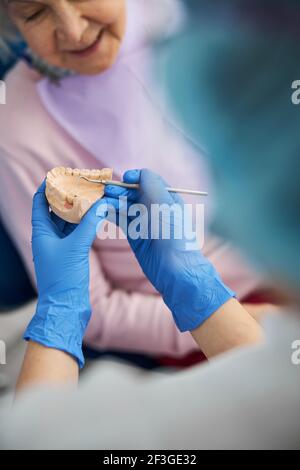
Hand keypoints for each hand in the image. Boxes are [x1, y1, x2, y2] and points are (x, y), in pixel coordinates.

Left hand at [24, 181, 114, 367]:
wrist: (66, 307)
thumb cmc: (64, 278)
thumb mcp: (76, 247)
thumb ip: (89, 224)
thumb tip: (101, 204)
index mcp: (41, 232)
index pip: (40, 202)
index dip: (47, 186)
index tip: (60, 174)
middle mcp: (49, 237)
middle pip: (56, 209)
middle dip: (69, 195)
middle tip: (84, 183)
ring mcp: (60, 246)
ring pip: (69, 221)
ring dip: (79, 209)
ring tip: (93, 195)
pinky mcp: (72, 254)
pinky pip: (78, 232)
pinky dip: (86, 222)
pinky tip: (97, 215)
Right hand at [105, 169, 234, 331]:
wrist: (175, 267)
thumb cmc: (174, 234)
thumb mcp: (165, 205)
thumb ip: (152, 185)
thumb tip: (139, 173)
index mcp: (166, 198)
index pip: (148, 180)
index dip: (135, 177)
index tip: (125, 178)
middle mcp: (155, 208)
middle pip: (133, 192)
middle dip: (120, 189)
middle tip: (106, 189)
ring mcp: (144, 222)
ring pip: (125, 205)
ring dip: (113, 201)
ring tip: (102, 199)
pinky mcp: (134, 235)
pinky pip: (120, 220)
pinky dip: (111, 214)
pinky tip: (103, 210)